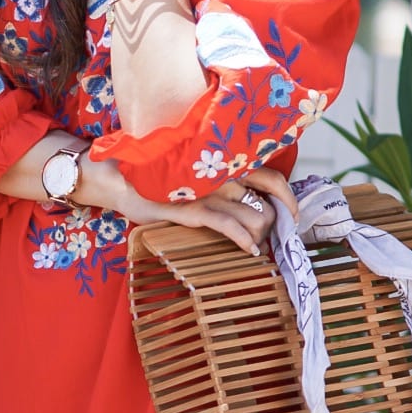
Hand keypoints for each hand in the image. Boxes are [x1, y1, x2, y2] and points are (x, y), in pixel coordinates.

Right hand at [86, 159, 298, 255]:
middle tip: (270, 235)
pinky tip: (249, 251)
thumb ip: (219, 178)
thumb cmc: (158, 177)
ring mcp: (207, 190)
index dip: (286, 196)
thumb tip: (249, 197)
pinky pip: (227, 225)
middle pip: (267, 198)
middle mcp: (221, 173)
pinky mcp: (191, 208)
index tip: (292, 213)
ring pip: (253, 214)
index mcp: (223, 162)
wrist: (119, 178)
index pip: (269, 175)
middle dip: (273, 221)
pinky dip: (243, 239)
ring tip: (254, 245)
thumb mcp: (193, 172)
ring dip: (259, 234)